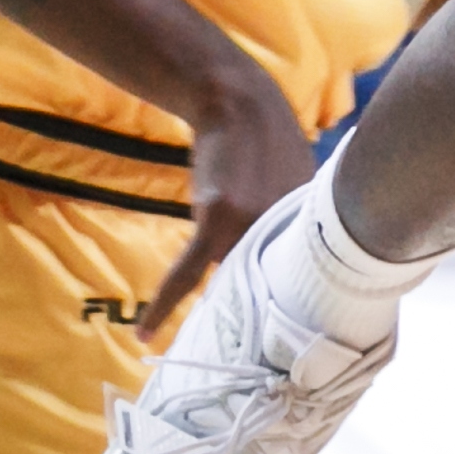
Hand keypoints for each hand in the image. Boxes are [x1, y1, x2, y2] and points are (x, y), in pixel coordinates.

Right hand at [139, 62, 317, 345]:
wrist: (236, 101)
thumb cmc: (271, 144)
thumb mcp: (304, 185)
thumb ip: (297, 231)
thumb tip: (294, 273)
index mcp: (309, 228)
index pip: (295, 288)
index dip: (282, 318)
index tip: (277, 352)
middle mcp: (284, 231)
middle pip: (261, 289)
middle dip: (252, 314)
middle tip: (244, 347)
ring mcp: (251, 225)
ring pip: (229, 278)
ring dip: (220, 292)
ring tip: (201, 307)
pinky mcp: (216, 218)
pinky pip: (186, 273)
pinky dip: (164, 302)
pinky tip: (145, 331)